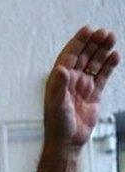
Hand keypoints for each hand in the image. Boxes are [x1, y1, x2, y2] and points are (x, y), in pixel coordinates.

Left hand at [44, 26, 118, 148]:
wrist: (67, 142)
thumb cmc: (57, 124)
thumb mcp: (57, 105)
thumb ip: (59, 86)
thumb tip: (61, 68)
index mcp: (58, 80)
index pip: (68, 56)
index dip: (77, 42)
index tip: (88, 29)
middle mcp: (70, 81)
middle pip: (82, 57)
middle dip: (93, 44)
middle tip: (104, 32)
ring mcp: (82, 87)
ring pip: (93, 64)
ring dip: (102, 51)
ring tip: (112, 38)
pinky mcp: (93, 95)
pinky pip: (102, 76)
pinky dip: (108, 66)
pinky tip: (115, 56)